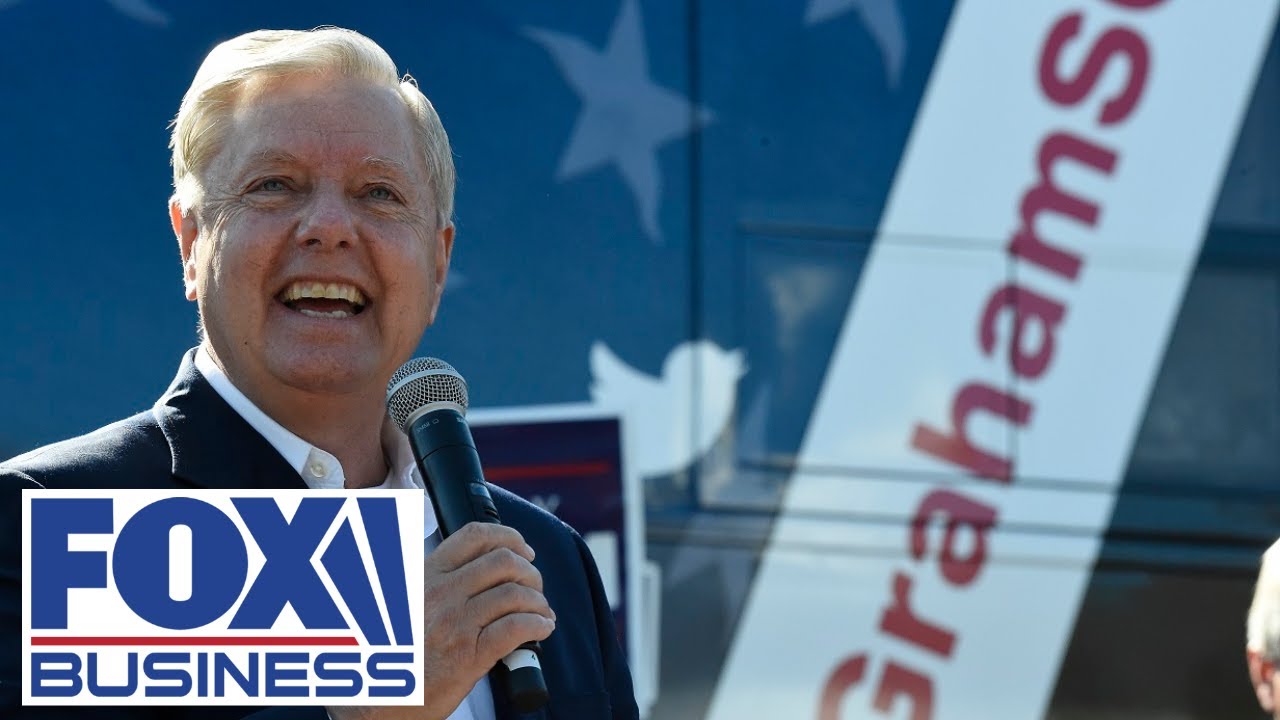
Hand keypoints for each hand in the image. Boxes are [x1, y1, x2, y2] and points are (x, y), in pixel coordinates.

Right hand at [329, 523, 555, 719]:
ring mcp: (454, 623)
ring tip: (542, 612)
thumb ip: (431, 580)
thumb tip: (473, 568)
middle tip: (534, 587)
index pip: (475, 537)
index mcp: (425, 576)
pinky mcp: (468, 655)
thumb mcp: (401, 602)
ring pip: (514, 594)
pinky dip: (537, 624)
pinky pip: (516, 628)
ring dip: (538, 601)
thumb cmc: (392, 654)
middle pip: (503, 562)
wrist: (376, 702)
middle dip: (530, 572)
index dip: (508, 538)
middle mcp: (440, 593)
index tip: (522, 550)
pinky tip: (541, 629)